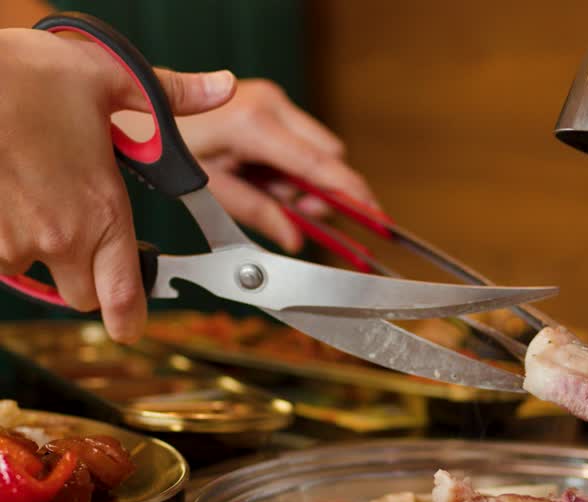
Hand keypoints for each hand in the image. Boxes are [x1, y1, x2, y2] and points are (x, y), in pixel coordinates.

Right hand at [0, 28, 234, 342]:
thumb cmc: (23, 74)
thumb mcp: (108, 77)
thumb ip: (170, 95)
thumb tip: (220, 87)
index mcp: (102, 211)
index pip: (125, 297)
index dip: (132, 319)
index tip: (133, 324)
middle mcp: (57, 238)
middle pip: (81, 295)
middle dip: (87, 276)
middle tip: (84, 235)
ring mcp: (8, 242)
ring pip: (33, 271)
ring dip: (38, 249)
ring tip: (35, 195)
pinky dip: (3, 234)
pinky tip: (7, 194)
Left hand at [115, 79, 377, 252]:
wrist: (137, 107)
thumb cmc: (165, 143)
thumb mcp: (211, 188)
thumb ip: (260, 214)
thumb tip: (295, 239)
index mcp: (255, 125)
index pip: (322, 165)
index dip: (352, 193)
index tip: (375, 216)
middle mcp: (271, 105)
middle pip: (329, 156)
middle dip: (321, 190)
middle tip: (295, 212)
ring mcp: (272, 99)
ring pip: (319, 150)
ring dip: (303, 178)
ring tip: (265, 188)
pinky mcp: (270, 102)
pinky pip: (301, 141)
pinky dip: (291, 164)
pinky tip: (261, 171)